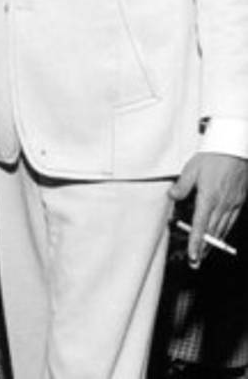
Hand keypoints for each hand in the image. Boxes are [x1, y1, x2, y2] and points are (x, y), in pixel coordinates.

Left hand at [169, 152, 247, 267]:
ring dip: (214, 243)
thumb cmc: (213, 155)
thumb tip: (172, 196)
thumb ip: (182, 185)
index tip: (193, 256)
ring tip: (206, 254)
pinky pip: (230, 221)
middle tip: (196, 262)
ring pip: (222, 228)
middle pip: (212, 232)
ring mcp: (232, 203)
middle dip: (204, 249)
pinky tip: (219, 235)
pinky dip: (224, 231)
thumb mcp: (192, 168)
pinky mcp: (238, 200)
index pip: (201, 225)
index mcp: (208, 197)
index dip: (197, 242)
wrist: (235, 147)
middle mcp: (221, 203)